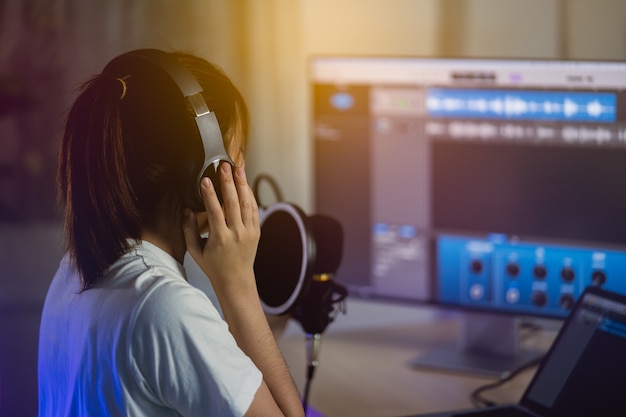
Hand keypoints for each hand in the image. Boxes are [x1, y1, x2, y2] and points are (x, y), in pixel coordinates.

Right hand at [183, 163, 259, 294]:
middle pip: (233, 203)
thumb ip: (188, 230)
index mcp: (220, 238)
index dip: (209, 194)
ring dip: (242, 183)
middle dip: (228, 182)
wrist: (236, 279)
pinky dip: (250, 195)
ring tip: (238, 168)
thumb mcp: (195, 251)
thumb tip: (186, 210)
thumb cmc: (213, 266)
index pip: (215, 212)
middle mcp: (237, 234)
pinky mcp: (257, 231)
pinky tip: (245, 183)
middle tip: (224, 166)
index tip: (205, 180)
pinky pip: (254, 209)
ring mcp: (249, 232)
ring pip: (247, 203)